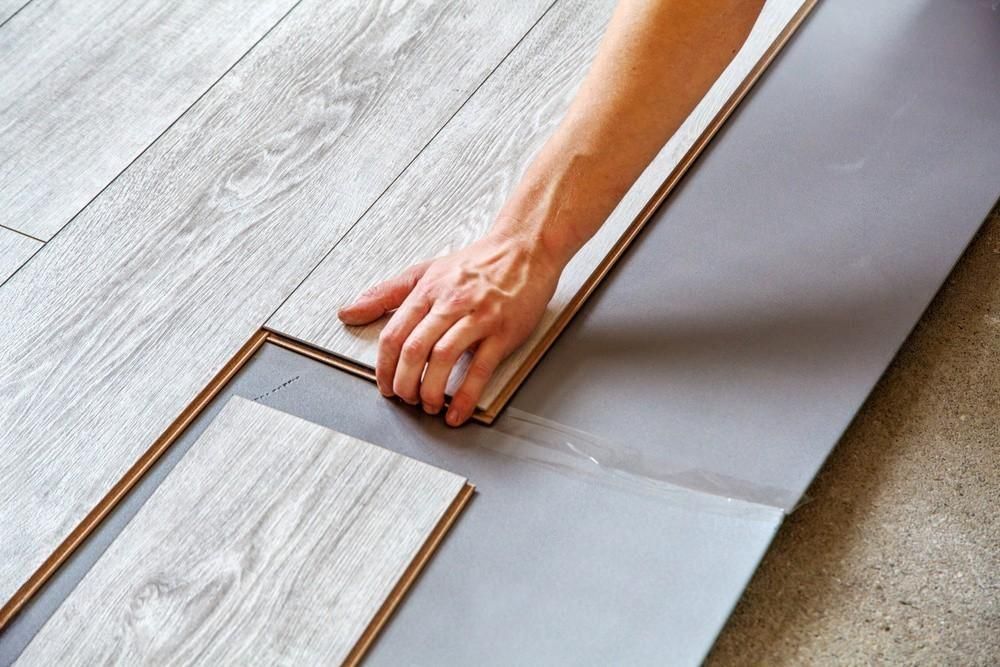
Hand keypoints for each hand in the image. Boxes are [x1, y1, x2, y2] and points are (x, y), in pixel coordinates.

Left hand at [338, 231, 562, 425]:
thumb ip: (384, 294)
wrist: (524, 250)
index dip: (384, 367)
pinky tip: (456, 411)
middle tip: (405, 398)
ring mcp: (478, 317)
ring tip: (428, 405)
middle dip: (404, 382)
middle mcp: (451, 303)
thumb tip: (347, 312)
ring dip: (430, 390)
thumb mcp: (425, 272)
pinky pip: (480, 369)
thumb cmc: (476, 264)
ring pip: (443, 358)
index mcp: (428, 290)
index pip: (394, 334)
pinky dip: (465, 396)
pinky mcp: (503, 331)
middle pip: (414, 349)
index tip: (385, 385)